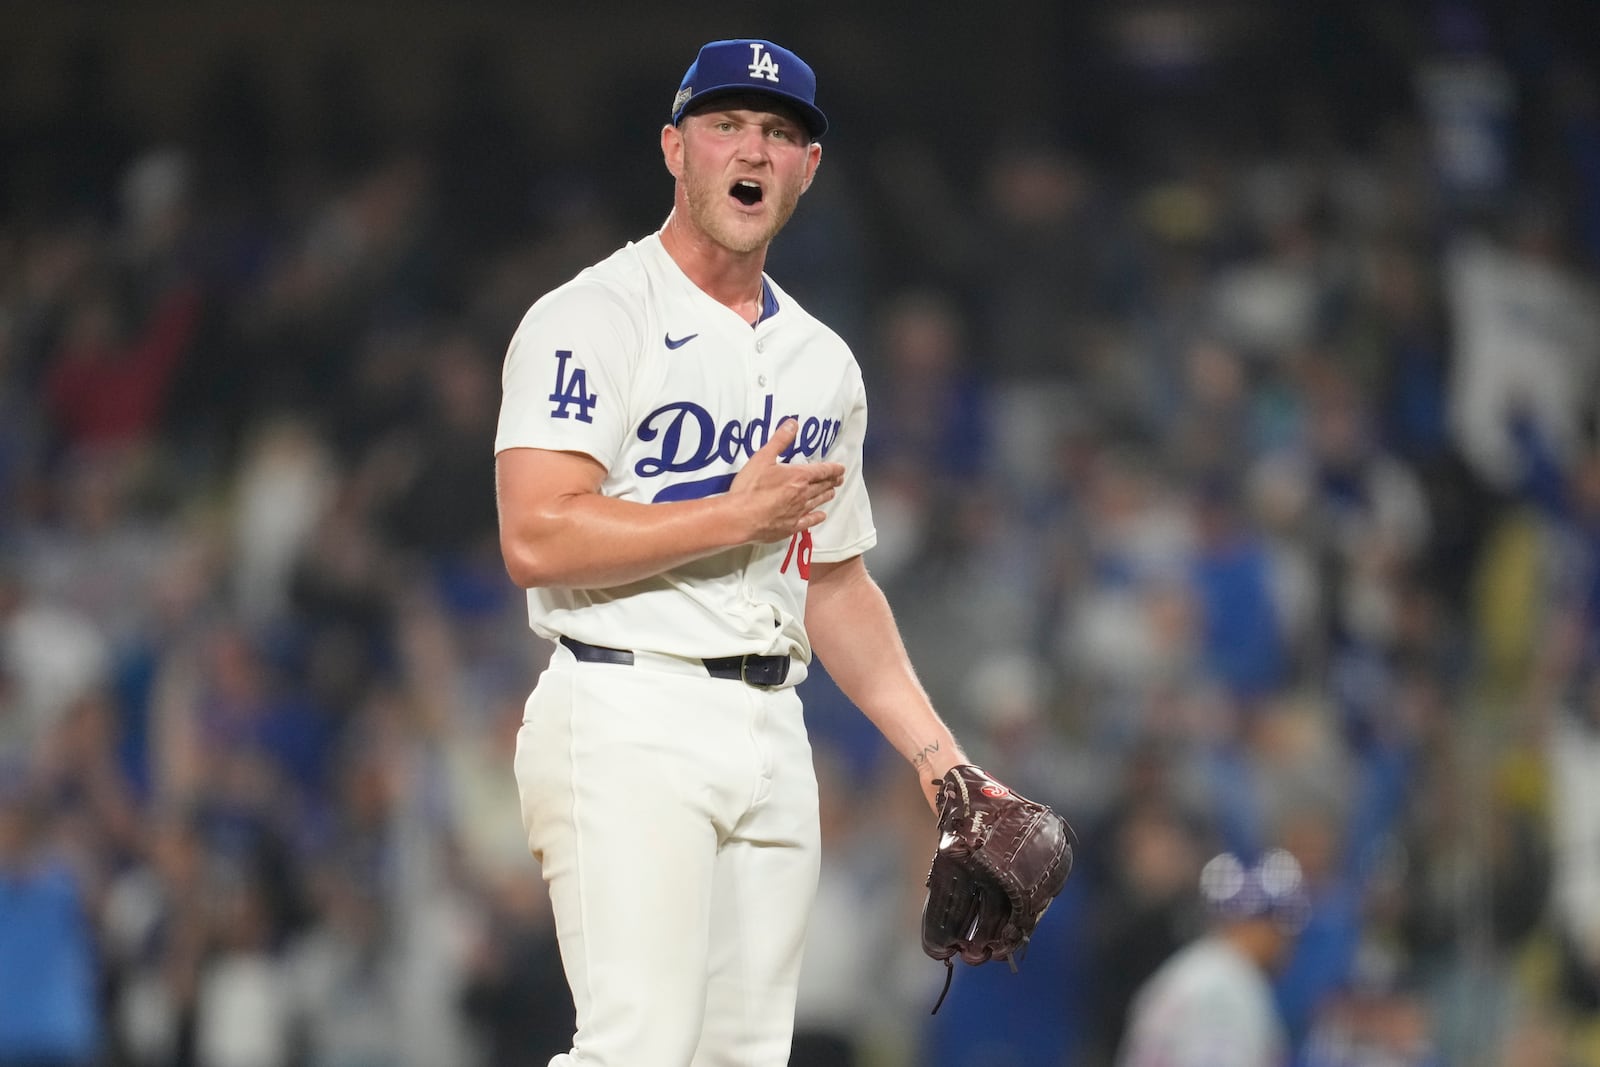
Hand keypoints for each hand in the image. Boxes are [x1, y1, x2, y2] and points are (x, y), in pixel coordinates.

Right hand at [730, 418, 845, 542]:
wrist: (741, 518)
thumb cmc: (751, 487)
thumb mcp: (763, 457)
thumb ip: (779, 440)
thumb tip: (793, 423)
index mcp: (798, 476)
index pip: (821, 471)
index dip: (833, 469)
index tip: (841, 468)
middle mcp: (803, 494)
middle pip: (821, 486)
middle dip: (831, 481)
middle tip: (839, 479)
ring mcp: (798, 512)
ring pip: (817, 502)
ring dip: (825, 496)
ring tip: (831, 493)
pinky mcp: (791, 527)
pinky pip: (809, 521)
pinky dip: (817, 517)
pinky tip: (821, 516)